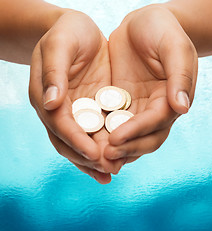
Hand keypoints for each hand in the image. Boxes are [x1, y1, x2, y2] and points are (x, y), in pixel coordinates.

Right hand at [29, 11, 123, 183]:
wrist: (78, 31)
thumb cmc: (67, 32)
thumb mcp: (59, 45)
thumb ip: (54, 72)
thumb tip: (50, 104)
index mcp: (47, 97)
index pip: (61, 125)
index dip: (77, 141)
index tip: (95, 154)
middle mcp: (60, 110)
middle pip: (70, 141)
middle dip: (88, 158)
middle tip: (108, 170)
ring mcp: (77, 111)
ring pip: (83, 142)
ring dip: (96, 160)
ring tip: (112, 172)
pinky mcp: (92, 108)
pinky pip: (97, 132)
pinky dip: (105, 147)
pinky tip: (117, 158)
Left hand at [105, 5, 197, 163]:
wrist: (142, 25)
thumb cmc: (162, 30)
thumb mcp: (174, 47)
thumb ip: (180, 75)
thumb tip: (182, 108)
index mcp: (171, 98)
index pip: (157, 122)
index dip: (137, 131)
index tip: (116, 138)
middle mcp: (155, 109)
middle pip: (145, 137)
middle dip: (127, 148)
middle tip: (105, 156)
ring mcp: (138, 108)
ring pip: (129, 136)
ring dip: (115, 149)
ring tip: (96, 157)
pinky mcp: (121, 104)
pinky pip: (113, 123)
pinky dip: (104, 135)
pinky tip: (90, 141)